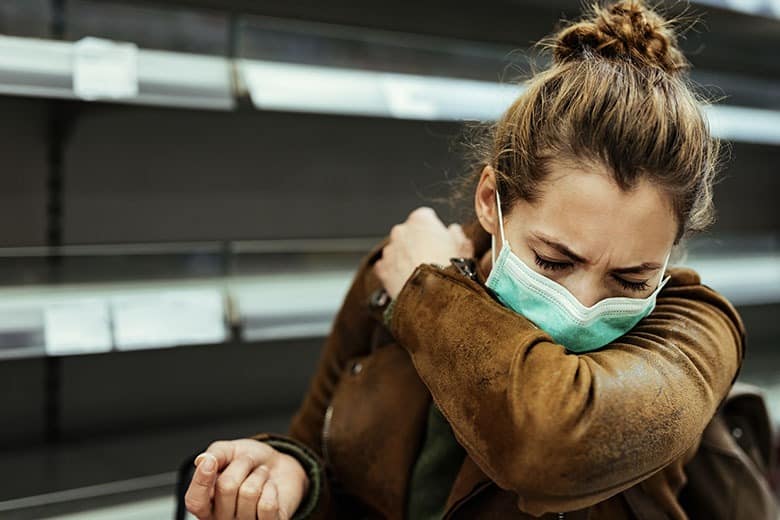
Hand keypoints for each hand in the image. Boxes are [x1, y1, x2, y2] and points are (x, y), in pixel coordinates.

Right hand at [185, 438, 308, 519]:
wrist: (279, 466)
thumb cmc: (251, 463)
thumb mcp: (230, 451)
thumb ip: (215, 454)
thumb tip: (202, 460)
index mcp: (206, 502)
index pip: (195, 501)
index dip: (201, 482)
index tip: (210, 462)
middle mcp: (222, 518)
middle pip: (226, 488)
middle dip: (242, 465)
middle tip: (248, 464)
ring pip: (249, 493)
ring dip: (259, 475)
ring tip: (261, 476)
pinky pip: (267, 505)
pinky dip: (272, 488)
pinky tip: (270, 488)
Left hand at [374, 207, 473, 298]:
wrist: (434, 297)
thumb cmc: (450, 271)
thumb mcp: (464, 249)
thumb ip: (458, 234)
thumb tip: (454, 231)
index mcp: (421, 220)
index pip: (425, 217)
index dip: (433, 230)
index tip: (439, 240)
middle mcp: (401, 231)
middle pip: (409, 233)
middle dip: (417, 243)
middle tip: (432, 259)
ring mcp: (389, 250)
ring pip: (397, 251)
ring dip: (405, 258)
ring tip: (421, 274)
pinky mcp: (382, 269)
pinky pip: (387, 268)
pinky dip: (395, 273)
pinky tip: (409, 282)